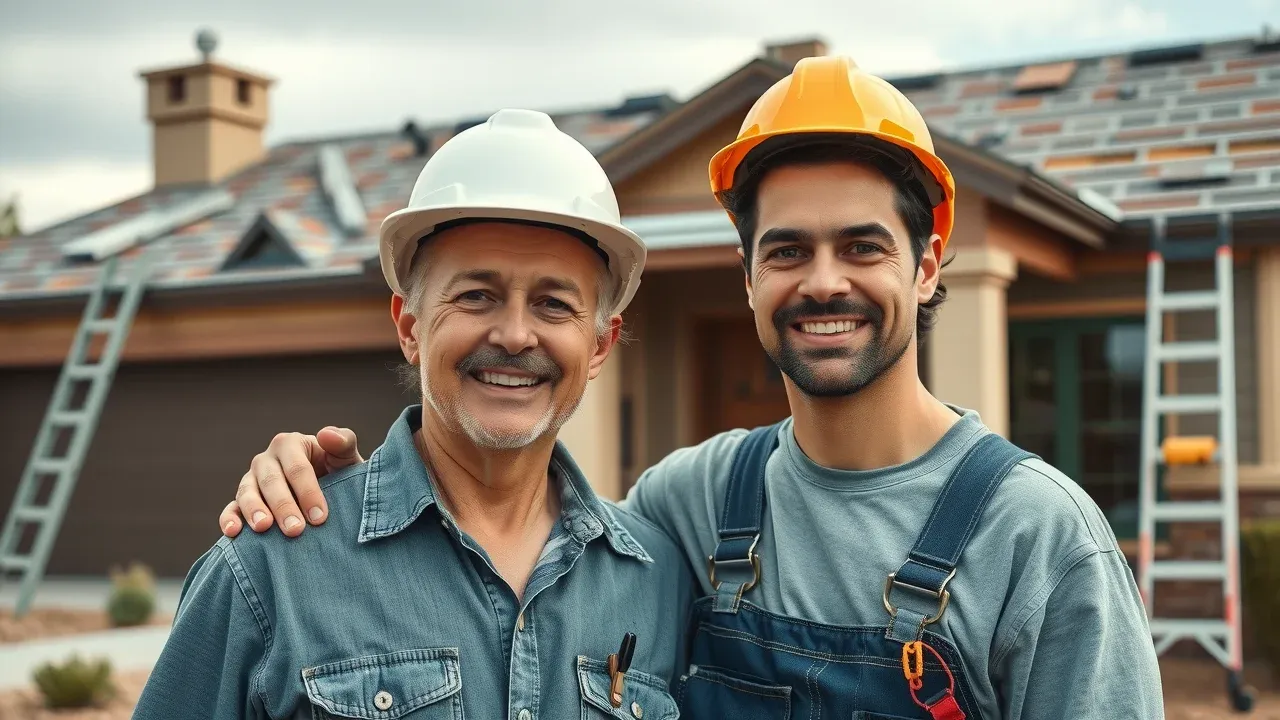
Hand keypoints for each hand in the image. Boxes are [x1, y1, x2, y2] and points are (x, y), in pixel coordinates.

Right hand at [219, 426, 362, 537]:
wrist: (330, 493)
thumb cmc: (338, 474)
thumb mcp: (346, 458)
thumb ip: (343, 443)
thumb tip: (326, 434)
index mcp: (290, 444)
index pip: (297, 468)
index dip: (308, 491)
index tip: (320, 517)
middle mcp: (266, 460)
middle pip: (271, 481)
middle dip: (284, 506)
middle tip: (295, 530)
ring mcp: (251, 479)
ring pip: (247, 492)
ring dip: (254, 511)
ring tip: (264, 528)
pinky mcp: (241, 500)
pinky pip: (231, 508)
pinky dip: (229, 519)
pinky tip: (232, 532)